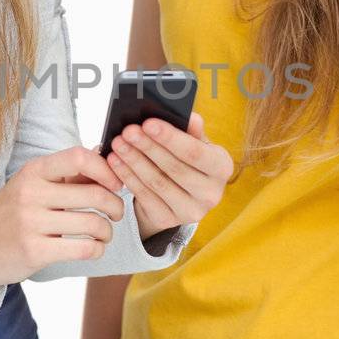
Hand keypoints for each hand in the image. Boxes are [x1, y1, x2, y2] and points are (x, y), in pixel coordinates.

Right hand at [0, 147, 124, 286]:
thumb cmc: (12, 213)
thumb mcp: (33, 185)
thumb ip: (67, 173)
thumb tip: (102, 153)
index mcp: (34, 171)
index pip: (79, 158)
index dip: (106, 170)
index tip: (115, 184)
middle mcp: (32, 193)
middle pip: (94, 195)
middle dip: (116, 206)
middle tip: (117, 214)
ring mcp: (31, 222)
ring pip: (93, 224)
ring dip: (108, 232)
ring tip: (104, 234)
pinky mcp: (34, 251)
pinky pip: (83, 249)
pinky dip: (97, 249)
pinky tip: (93, 248)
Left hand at [104, 109, 232, 238]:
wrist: (182, 195)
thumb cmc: (188, 161)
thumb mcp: (196, 144)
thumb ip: (192, 131)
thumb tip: (191, 117)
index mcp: (222, 168)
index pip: (196, 152)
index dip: (171, 138)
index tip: (148, 123)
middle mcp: (212, 193)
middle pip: (174, 168)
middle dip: (148, 147)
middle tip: (127, 131)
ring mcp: (191, 211)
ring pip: (157, 182)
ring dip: (134, 161)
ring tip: (118, 144)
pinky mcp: (169, 221)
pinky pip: (144, 196)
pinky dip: (128, 177)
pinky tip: (116, 162)